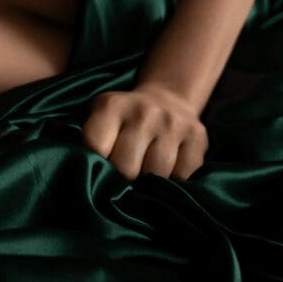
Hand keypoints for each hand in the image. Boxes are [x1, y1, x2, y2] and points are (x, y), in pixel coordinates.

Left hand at [81, 82, 208, 180]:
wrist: (167, 99)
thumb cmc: (122, 118)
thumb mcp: (98, 117)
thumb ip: (88, 141)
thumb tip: (85, 174)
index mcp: (112, 106)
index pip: (96, 147)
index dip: (95, 164)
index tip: (97, 167)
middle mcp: (144, 112)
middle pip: (125, 167)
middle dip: (120, 178)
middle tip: (121, 176)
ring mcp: (173, 124)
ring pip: (156, 174)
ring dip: (147, 182)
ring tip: (142, 173)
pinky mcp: (197, 138)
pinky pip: (182, 177)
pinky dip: (172, 182)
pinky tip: (164, 171)